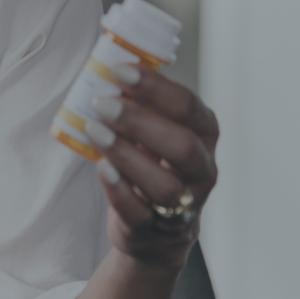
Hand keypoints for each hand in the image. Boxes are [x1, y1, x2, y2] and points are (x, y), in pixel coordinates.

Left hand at [84, 67, 219, 266]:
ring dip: (127, 155)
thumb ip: (141, 106)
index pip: (188, 107)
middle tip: (102, 103)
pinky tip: (101, 168)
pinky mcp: (157, 230)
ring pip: (164, 185)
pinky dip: (119, 190)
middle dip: (140, 122)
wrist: (156, 230)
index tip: (120, 70)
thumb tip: (106, 69)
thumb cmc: (153, 165)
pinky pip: (140, 213)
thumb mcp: (156, 132)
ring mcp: (184, 204)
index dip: (155, 87)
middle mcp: (202, 169)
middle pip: (182, 146)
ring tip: (95, 132)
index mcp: (204, 134)